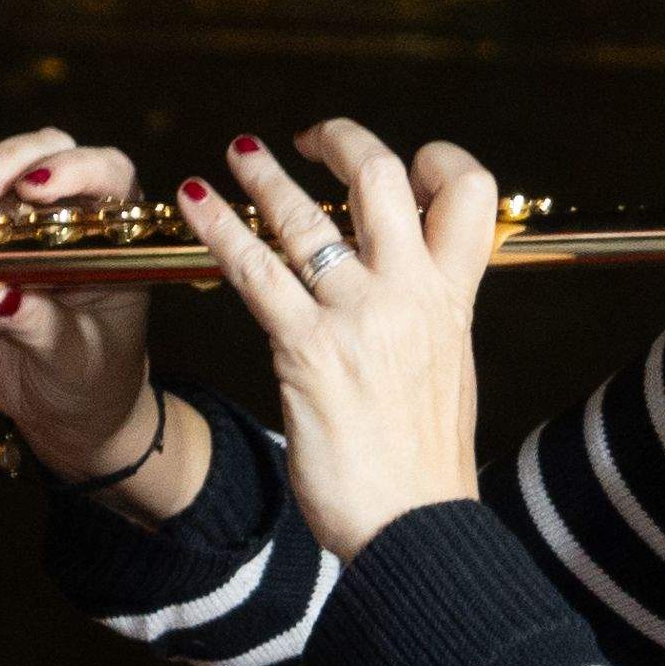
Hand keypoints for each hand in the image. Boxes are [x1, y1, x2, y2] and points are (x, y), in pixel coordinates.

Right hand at [0, 127, 183, 507]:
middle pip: (44, 156)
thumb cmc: (90, 380)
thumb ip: (38, 326)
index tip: (35, 189)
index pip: (107, 176)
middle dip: (3, 165)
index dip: (74, 168)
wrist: (64, 408)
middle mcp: (73, 217)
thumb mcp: (72, 360)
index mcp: (117, 235)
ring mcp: (24, 227)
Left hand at [178, 119, 497, 558]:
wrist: (413, 529)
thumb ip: (428, 317)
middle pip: (381, 176)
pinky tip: (194, 202)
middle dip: (341, 139)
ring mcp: (358, 318)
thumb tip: (412, 284)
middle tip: (310, 136)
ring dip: (263, 176)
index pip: (469, 191)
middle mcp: (410, 293)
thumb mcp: (447, 373)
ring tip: (237, 154)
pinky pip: (254, 269)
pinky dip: (218, 228)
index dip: (439, 158)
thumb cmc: (423, 466)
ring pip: (304, 215)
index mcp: (453, 298)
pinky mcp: (306, 351)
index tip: (405, 159)